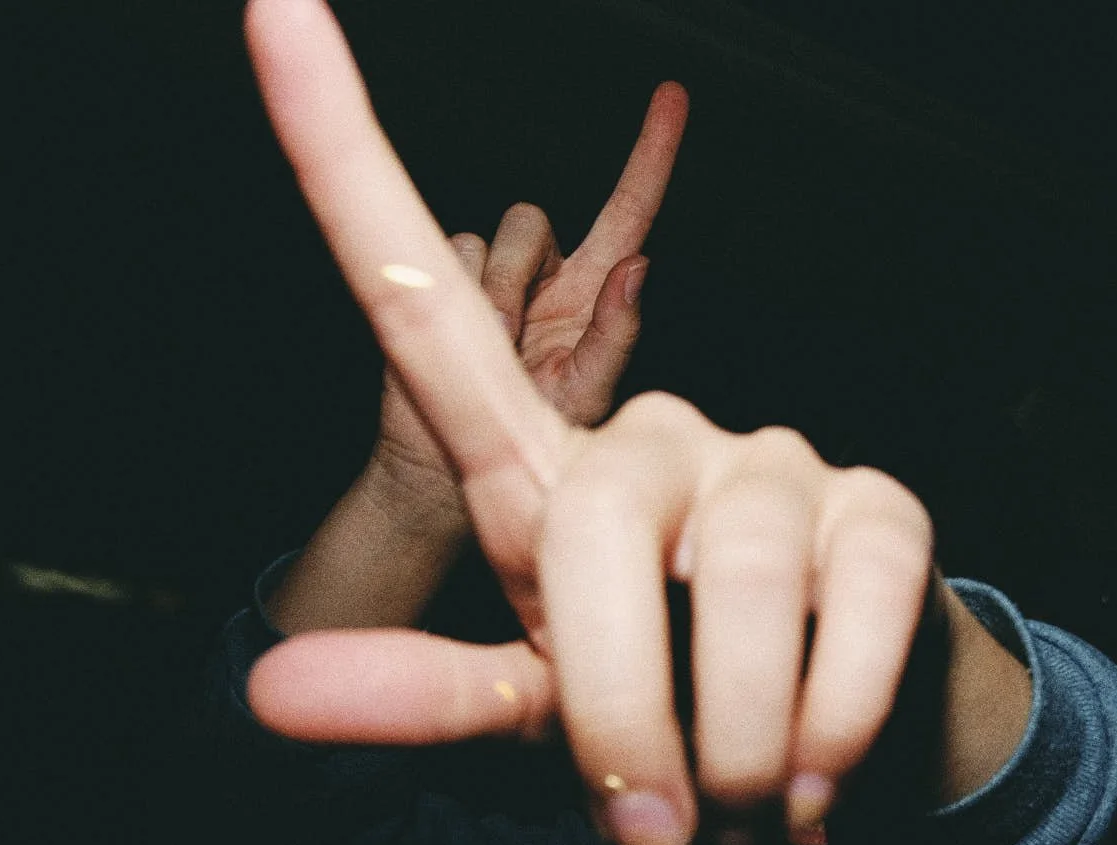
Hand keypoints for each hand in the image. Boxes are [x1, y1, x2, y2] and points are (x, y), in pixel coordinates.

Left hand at [241, 0, 968, 844]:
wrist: (841, 775)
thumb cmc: (665, 721)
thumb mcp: (533, 712)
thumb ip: (418, 696)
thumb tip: (261, 698)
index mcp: (530, 471)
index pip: (414, 297)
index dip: (337, 150)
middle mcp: (647, 432)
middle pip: (588, 531)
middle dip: (616, 717)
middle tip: (656, 826)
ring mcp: (772, 460)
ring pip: (730, 587)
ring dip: (733, 752)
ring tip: (745, 800)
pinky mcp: (885, 512)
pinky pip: (849, 627)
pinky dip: (826, 742)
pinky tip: (820, 779)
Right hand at [367, 81, 687, 528]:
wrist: (452, 475)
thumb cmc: (533, 449)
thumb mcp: (585, 399)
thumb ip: (614, 336)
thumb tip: (636, 270)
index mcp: (592, 295)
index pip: (627, 213)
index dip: (650, 156)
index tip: (673, 97)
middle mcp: (546, 276)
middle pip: (532, 219)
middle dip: (522, 273)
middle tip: (517, 342)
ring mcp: (493, 277)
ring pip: (489, 239)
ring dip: (490, 295)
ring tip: (492, 351)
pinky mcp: (443, 279)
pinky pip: (450, 254)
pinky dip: (456, 294)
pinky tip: (463, 335)